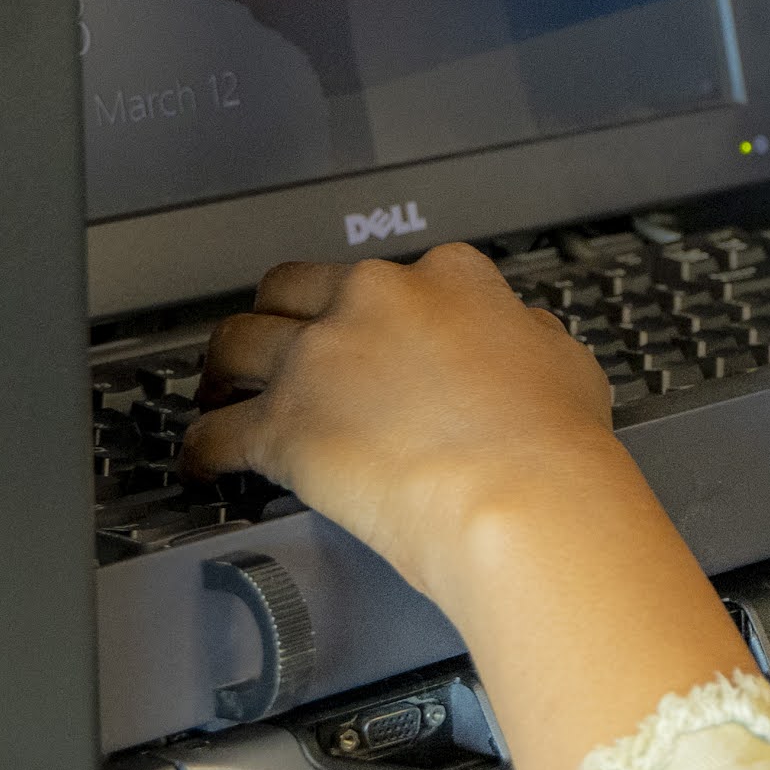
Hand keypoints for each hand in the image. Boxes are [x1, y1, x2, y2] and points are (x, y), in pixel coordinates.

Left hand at [184, 244, 622, 600]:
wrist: (520, 495)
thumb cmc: (552, 441)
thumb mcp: (566, 360)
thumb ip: (528, 337)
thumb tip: (522, 337)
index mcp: (447, 280)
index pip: (396, 274)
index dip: (380, 307)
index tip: (375, 329)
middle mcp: (374, 302)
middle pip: (294, 287)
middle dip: (280, 314)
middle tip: (278, 343)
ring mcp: (321, 359)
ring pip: (237, 342)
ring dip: (222, 368)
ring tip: (218, 389)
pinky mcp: (282, 426)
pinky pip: (216, 435)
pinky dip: (203, 452)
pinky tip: (203, 465)